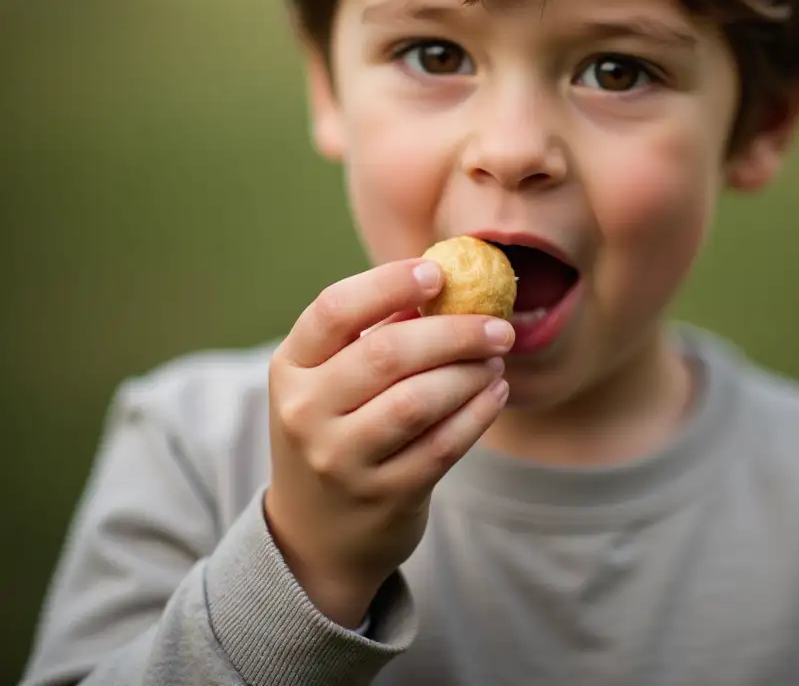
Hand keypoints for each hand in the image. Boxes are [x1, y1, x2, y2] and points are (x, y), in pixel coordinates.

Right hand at [264, 258, 512, 627]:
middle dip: (453, 332)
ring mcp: (340, 459)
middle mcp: (306, 412)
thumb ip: (377, 332)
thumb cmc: (338, 429)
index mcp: (290, 366)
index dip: (389, 284)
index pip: (334, 310)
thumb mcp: (331, 380)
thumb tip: (450, 286)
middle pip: (386, 353)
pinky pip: (443, 445)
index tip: (438, 273)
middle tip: (498, 327)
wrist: (316, 535)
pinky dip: (478, 413)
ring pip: (418, 401)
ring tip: (496, 359)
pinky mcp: (382, 496)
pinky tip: (496, 393)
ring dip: (470, 373)